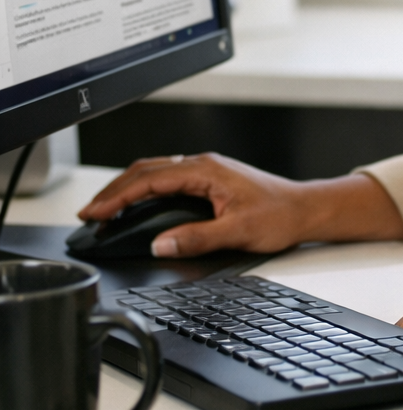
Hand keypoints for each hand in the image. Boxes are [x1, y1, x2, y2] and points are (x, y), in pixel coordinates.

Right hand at [77, 154, 402, 256]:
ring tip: (105, 209)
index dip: (119, 197)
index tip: (96, 213)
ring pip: (155, 172)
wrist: (305, 209)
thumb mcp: (238, 231)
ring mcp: (206, 171)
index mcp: (206, 171)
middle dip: (114, 191)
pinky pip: (167, 178)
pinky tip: (137, 204)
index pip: (151, 180)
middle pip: (146, 170)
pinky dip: (144, 189)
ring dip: (127, 188)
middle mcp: (203, 165)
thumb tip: (161, 244)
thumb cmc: (280, 215)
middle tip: (90, 213)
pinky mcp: (209, 180)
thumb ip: (197, 238)